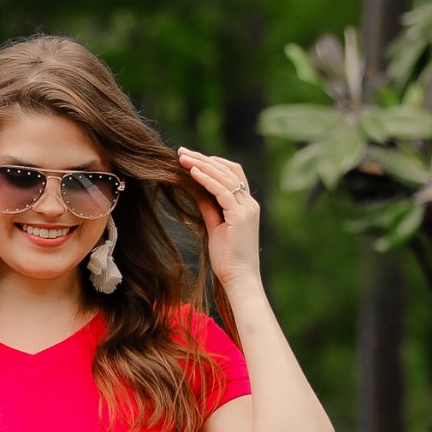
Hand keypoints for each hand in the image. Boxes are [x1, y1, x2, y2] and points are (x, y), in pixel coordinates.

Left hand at [177, 148, 260, 289]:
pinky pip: (222, 191)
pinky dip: (206, 179)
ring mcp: (247, 208)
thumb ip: (209, 208)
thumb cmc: (228, 260)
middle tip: (181, 152)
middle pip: (228, 170)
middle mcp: (250, 203)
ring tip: (182, 158)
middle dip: (203, 159)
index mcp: (246, 206)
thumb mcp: (215, 228)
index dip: (211, 164)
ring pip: (225, 176)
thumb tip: (196, 191)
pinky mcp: (240, 216)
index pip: (231, 174)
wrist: (240, 280)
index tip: (190, 159)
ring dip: (202, 164)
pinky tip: (192, 172)